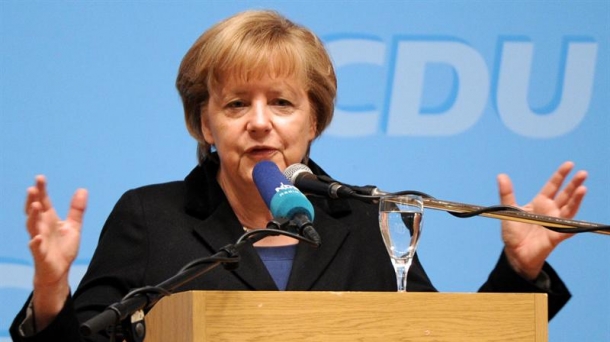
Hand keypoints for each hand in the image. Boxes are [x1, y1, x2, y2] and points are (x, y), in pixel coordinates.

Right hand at [26, 175, 87, 329]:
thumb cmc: (63, 248)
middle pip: (35, 211)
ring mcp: (39, 240)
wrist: (59, 271)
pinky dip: (35, 242)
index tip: (40, 177)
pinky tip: (36, 238)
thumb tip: (82, 190)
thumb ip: (77, 209)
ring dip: (33, 216)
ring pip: (33, 226)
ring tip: (35, 205)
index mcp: (49, 220)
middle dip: (33, 200)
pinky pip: (36, 248)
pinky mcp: (41, 254)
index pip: (44, 202)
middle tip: (33, 188)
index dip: (41, 190)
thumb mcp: (73, 226)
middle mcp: (42, 228)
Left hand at [497, 162, 586, 279]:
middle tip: (583, 173)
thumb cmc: (513, 232)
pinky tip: (577, 213)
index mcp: (540, 203)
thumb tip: (501, 175)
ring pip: (569, 208)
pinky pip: (567, 228)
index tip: (569, 164)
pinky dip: (572, 221)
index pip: (553, 186)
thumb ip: (507, 193)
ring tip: (582, 188)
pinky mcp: (556, 235)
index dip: (560, 176)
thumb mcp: (508, 209)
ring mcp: (555, 223)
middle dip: (574, 184)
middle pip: (565, 195)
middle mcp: (551, 211)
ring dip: (576, 199)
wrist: (515, 253)